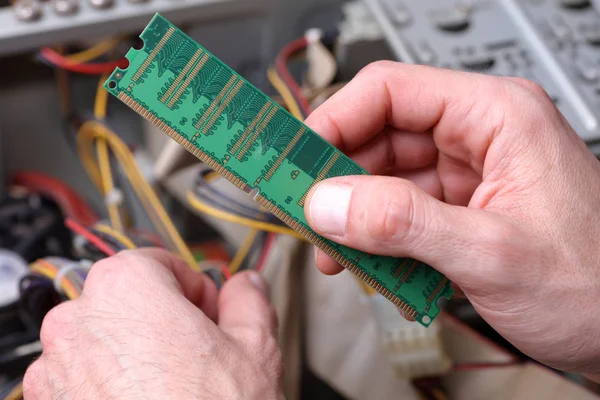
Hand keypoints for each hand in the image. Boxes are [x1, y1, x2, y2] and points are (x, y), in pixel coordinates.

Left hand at [23, 248, 282, 398]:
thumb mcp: (255, 348)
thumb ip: (249, 300)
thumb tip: (245, 286)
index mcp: (125, 287)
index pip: (163, 263)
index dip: (196, 290)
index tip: (210, 314)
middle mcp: (78, 321)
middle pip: (132, 298)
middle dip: (167, 316)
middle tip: (201, 349)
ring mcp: (58, 367)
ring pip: (107, 336)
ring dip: (140, 348)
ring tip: (178, 382)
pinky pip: (84, 374)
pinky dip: (113, 381)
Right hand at [304, 61, 599, 374]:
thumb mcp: (493, 254)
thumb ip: (403, 224)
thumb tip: (329, 203)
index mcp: (497, 116)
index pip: (389, 92)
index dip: (333, 122)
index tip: (294, 162)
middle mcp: (479, 136)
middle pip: (379, 135)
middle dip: (338, 179)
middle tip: (307, 215)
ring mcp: (468, 174)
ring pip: (384, 177)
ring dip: (355, 216)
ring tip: (340, 253)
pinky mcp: (460, 209)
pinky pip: (400, 211)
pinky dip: (378, 239)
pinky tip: (376, 267)